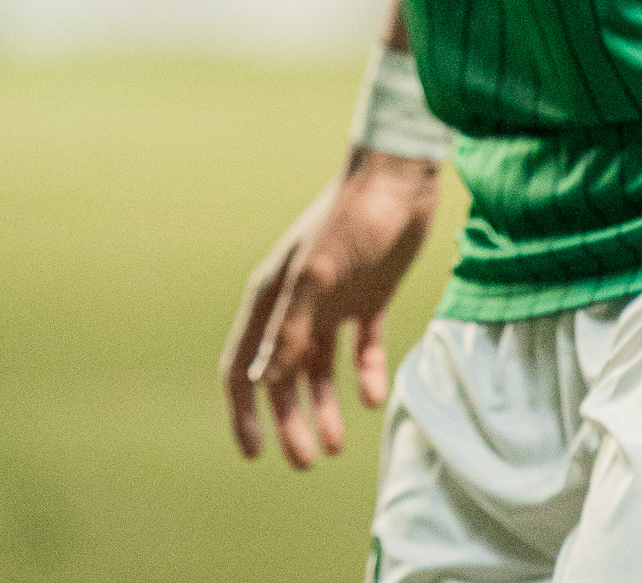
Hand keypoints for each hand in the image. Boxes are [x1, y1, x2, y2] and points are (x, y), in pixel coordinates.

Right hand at [219, 148, 439, 468]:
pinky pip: (361, 350)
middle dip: (289, 420)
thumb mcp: (318, 275)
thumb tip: (264, 382)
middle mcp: (296, 305)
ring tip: (336, 444)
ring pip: (320, 370)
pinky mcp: (368, 300)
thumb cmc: (351, 219)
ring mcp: (332, 304)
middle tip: (306, 460)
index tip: (254, 451)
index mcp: (271, 297)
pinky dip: (364, 375)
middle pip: (282, 377)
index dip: (243, 411)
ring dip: (324, 407)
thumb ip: (290, 328)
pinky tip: (373, 395)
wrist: (400, 180)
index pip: (242, 364)